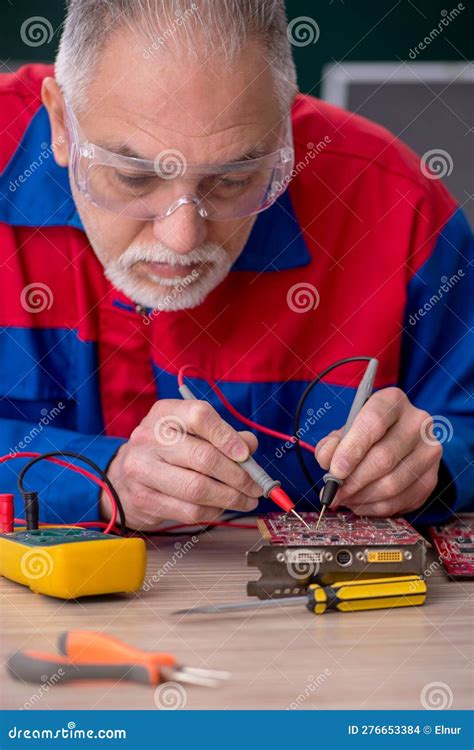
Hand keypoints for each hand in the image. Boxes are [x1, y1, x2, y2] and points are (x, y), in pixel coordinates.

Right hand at [101, 399, 260, 529]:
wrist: (124, 475)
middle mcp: (149, 438)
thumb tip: (250, 446)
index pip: (199, 416)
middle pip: (203, 457)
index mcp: (165, 413)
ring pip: (198, 489)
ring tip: (247, 500)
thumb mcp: (191, 432)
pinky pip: (189, 511)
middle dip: (238, 475)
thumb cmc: (168, 450)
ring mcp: (142, 469)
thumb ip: (223, 434)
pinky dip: (214, 511)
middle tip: (257, 486)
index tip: (246, 455)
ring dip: (231, 498)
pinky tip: (222, 507)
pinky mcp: (144, 499)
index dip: (227, 436)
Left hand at [314, 388, 442, 516]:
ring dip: (362, 497)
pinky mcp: (432, 477)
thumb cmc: (367, 434)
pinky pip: (401, 500)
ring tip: (345, 498)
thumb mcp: (346, 430)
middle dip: (353, 480)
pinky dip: (375, 507)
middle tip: (334, 492)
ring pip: (392, 483)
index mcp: (393, 401)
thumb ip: (332, 443)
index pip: (373, 423)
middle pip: (384, 458)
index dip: (352, 449)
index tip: (335, 470)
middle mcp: (417, 422)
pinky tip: (361, 502)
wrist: (399, 441)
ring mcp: (429, 451)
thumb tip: (327, 462)